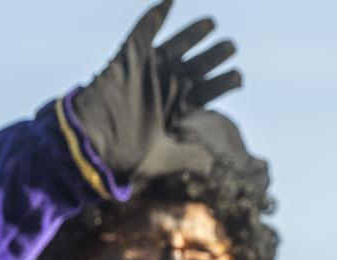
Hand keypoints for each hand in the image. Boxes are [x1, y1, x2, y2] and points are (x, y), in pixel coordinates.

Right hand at [70, 2, 241, 188]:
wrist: (97, 139)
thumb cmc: (127, 153)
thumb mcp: (169, 157)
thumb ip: (193, 158)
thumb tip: (214, 165)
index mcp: (174, 108)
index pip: (204, 92)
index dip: (221, 84)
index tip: (238, 77)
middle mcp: (163, 86)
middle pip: (195, 67)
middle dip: (214, 56)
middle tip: (232, 47)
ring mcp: (148, 70)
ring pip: (176, 46)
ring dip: (193, 35)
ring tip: (213, 23)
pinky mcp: (130, 56)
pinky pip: (144, 30)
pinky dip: (156, 15)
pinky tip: (170, 0)